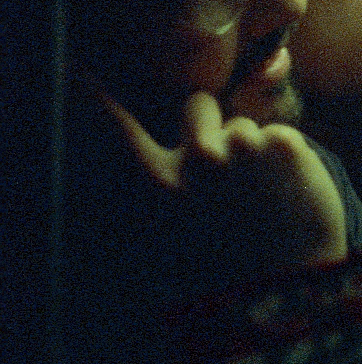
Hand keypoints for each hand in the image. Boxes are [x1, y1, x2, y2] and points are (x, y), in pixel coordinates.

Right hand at [99, 86, 349, 280]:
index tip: (68, 65)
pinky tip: (288, 194)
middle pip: (197, 104)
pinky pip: (281, 132)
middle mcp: (197, 158)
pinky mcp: (287, 143)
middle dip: (208, 125)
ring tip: (262, 199)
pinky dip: (287, 157)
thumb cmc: (225, 277)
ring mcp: (244, 146)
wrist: (291, 297)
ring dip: (251, 149)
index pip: (114, 127)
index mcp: (158, 186)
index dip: (87, 95)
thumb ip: (161, 192)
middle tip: (225, 173)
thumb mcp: (167, 245)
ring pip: (244, 123)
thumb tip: (163, 165)